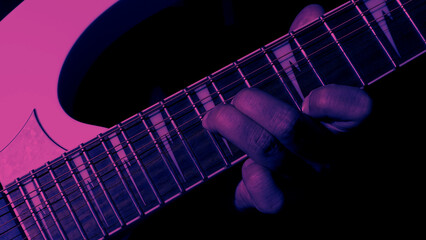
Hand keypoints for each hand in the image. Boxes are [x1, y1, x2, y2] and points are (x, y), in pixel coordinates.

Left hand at [202, 5, 372, 213]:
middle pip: (296, 130)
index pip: (362, 111)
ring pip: (273, 157)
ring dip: (238, 132)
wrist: (282, 168)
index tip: (310, 95)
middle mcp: (333, 155)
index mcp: (346, 123)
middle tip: (235, 97)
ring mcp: (309, 183)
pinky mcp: (285, 202)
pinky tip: (242, 168)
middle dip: (257, 107)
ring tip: (215, 116)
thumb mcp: (302, 82)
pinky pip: (271, 200)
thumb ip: (305, 52)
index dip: (338, 101)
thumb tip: (311, 14)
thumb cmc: (295, 119)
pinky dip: (253, 182)